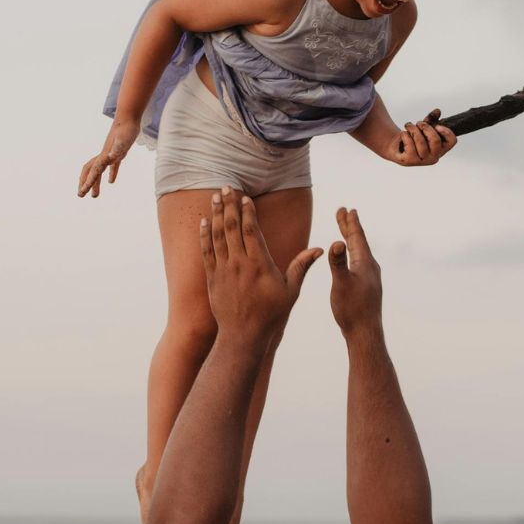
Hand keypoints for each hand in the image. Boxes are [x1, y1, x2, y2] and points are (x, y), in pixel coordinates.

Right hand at [78, 119, 139, 197]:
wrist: (128, 118)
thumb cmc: (126, 129)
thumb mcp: (123, 141)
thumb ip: (116, 149)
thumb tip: (110, 158)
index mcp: (105, 156)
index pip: (94, 172)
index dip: (88, 183)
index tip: (82, 193)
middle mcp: (105, 156)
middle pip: (91, 171)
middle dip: (85, 183)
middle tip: (81, 195)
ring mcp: (110, 154)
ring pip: (99, 171)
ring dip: (96, 183)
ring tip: (95, 195)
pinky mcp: (119, 153)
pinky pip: (112, 166)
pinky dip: (111, 174)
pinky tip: (111, 182)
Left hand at [200, 189, 321, 341]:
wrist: (243, 336)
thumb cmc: (271, 314)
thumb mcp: (291, 291)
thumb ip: (301, 266)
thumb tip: (320, 249)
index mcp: (259, 264)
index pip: (251, 230)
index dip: (247, 211)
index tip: (245, 197)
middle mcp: (239, 263)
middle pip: (232, 227)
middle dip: (228, 205)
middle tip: (226, 187)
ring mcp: (224, 270)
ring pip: (217, 236)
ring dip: (215, 215)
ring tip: (214, 197)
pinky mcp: (213, 278)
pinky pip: (207, 252)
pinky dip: (205, 235)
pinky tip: (204, 222)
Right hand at [328, 207, 383, 337]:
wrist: (364, 333)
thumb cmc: (352, 309)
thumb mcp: (341, 284)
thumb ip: (338, 263)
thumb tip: (336, 243)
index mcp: (365, 263)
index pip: (357, 238)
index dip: (350, 223)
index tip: (347, 209)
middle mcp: (370, 268)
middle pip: (358, 242)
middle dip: (349, 227)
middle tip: (344, 212)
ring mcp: (370, 278)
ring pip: (359, 252)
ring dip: (351, 240)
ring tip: (346, 232)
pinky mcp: (367, 287)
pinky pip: (359, 263)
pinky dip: (353, 254)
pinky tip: (352, 260)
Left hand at [387, 109, 456, 166]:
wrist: (396, 147)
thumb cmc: (414, 137)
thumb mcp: (424, 127)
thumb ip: (431, 118)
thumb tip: (437, 111)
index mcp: (441, 149)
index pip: (452, 141)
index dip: (446, 132)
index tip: (437, 125)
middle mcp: (433, 157)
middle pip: (435, 140)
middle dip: (426, 127)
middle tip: (418, 123)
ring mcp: (421, 161)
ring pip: (420, 141)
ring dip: (413, 129)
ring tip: (408, 125)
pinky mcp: (409, 161)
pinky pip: (409, 144)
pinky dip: (405, 135)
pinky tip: (403, 134)